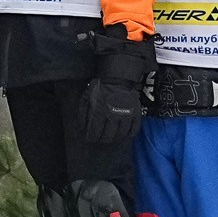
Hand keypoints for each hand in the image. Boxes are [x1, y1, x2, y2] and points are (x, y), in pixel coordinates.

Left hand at [77, 28, 154, 148]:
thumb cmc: (99, 87)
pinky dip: (128, 135)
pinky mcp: (135, 113)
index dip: (91, 138)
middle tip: (101, 140)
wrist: (118, 76)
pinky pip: (133, 130)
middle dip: (102, 140)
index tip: (90, 139)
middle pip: (107, 136)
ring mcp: (125, 115)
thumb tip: (81, 127)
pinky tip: (124, 135)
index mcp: (98, 112)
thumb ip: (83, 113)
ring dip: (115, 139)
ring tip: (111, 139)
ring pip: (120, 135)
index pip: (94, 133)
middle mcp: (111, 116)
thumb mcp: (87, 97)